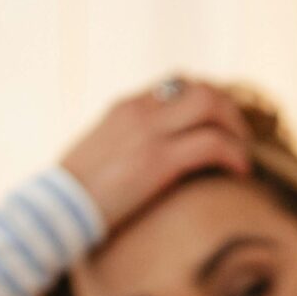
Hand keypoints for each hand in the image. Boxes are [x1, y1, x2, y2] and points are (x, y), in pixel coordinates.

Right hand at [57, 79, 253, 232]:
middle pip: (201, 88)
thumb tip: (144, 161)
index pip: (176, 84)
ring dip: (236, 129)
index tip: (219, 127)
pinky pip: (213, 144)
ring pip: (211, 105)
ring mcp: (149, 133)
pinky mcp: (158, 161)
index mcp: (125, 108)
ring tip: (242, 156)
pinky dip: (234, 155)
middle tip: (239, 141)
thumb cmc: (74, 196)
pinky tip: (240, 173)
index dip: (207, 102)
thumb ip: (125, 147)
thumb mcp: (100, 157)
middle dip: (229, 111)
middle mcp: (139, 112)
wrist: (54, 211)